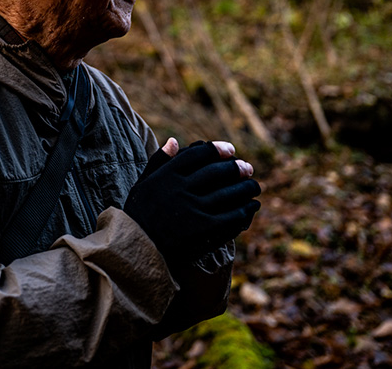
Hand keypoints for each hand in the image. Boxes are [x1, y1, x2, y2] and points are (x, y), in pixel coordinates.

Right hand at [124, 139, 260, 266]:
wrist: (137, 251)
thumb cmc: (139, 216)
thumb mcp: (143, 185)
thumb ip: (158, 162)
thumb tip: (175, 141)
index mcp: (166, 176)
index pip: (197, 154)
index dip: (217, 149)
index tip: (230, 149)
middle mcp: (180, 190)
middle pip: (216, 172)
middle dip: (236, 168)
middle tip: (248, 168)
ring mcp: (194, 211)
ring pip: (229, 193)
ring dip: (246, 188)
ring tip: (254, 186)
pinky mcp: (205, 231)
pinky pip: (232, 216)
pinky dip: (246, 210)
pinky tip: (252, 206)